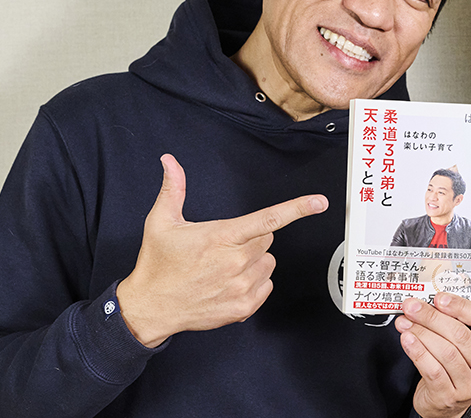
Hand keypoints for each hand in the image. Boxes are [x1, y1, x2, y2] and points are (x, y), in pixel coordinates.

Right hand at [116, 154, 326, 347]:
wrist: (151, 307)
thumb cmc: (158, 265)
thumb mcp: (161, 223)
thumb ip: (173, 189)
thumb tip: (170, 162)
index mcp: (221, 238)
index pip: (267, 220)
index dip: (297, 208)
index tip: (319, 202)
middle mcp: (235, 262)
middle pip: (267, 239)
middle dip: (251, 238)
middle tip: (224, 246)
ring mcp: (241, 286)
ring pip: (269, 262)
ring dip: (254, 261)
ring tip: (224, 267)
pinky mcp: (244, 306)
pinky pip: (267, 285)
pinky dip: (254, 283)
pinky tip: (229, 283)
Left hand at [395, 293, 470, 417]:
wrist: (445, 405)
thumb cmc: (454, 368)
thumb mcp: (463, 346)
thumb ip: (453, 324)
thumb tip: (425, 303)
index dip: (461, 307)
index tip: (439, 298)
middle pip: (460, 335)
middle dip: (432, 317)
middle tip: (412, 307)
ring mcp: (470, 385)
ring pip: (445, 352)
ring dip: (421, 333)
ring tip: (405, 322)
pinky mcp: (449, 397)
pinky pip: (433, 370)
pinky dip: (417, 352)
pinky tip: (407, 340)